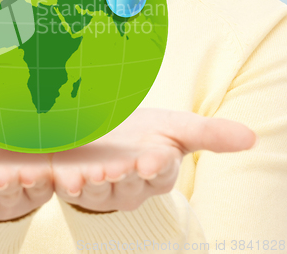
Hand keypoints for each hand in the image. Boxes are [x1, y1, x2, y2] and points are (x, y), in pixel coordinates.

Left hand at [51, 108, 255, 212]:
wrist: (106, 134)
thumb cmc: (144, 133)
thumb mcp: (175, 128)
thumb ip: (208, 134)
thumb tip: (252, 138)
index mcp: (155, 171)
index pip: (159, 172)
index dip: (158, 167)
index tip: (155, 158)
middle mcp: (128, 184)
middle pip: (127, 182)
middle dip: (126, 175)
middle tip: (124, 165)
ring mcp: (99, 185)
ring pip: (98, 188)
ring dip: (95, 181)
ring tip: (91, 172)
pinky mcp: (72, 180)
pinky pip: (69, 186)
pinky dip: (66, 182)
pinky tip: (65, 176)